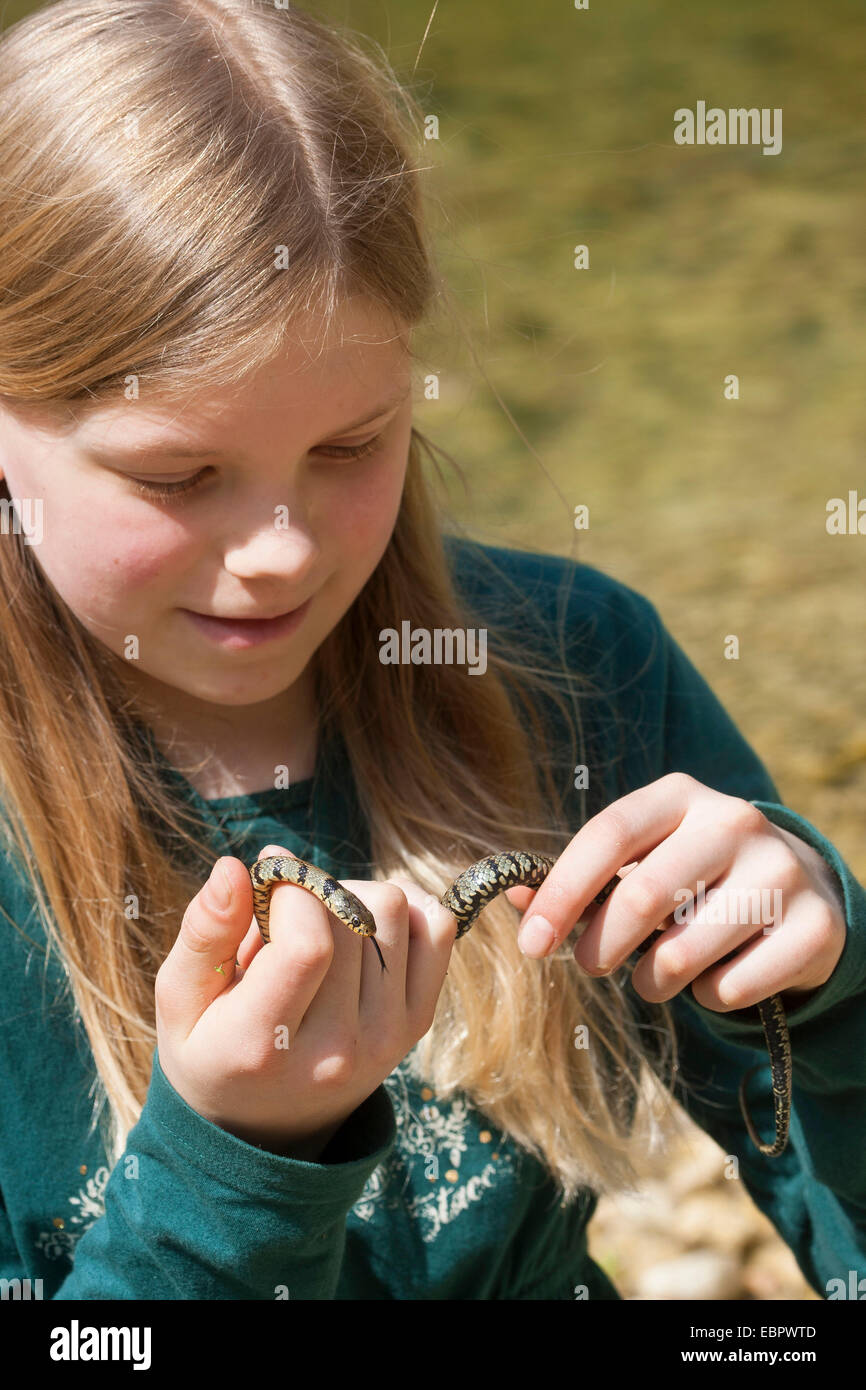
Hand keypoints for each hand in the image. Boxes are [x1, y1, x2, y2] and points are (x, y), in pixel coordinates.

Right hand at [155, 844, 456, 1158]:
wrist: (263, 1128)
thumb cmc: (210, 1048)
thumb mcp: (179, 1001)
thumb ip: (203, 933)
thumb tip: (234, 867)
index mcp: (265, 1045)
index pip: (308, 945)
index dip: (290, 892)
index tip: (267, 884)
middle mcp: (337, 1048)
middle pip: (352, 917)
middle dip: (313, 890)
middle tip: (284, 914)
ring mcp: (386, 1037)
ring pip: (392, 910)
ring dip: (354, 895)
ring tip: (317, 926)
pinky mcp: (415, 1023)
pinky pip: (436, 928)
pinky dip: (406, 908)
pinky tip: (364, 925)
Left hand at [506, 773, 846, 1012]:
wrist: (801, 890)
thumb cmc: (696, 877)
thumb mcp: (642, 860)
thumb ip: (581, 880)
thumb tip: (517, 900)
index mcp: (681, 796)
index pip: (608, 835)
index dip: (562, 893)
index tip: (531, 944)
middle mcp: (734, 822)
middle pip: (641, 897)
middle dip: (599, 948)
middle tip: (591, 966)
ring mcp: (781, 872)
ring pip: (682, 954)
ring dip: (651, 982)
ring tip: (655, 975)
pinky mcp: (814, 926)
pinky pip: (731, 988)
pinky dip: (708, 998)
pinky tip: (716, 975)